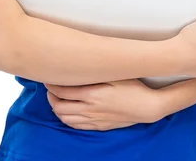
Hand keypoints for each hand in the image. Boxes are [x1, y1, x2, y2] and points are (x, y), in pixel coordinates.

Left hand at [44, 78, 160, 130]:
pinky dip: (66, 119)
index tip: (48, 77)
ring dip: (57, 109)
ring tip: (56, 99)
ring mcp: (94, 120)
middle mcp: (90, 109)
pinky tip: (67, 112)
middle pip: (60, 107)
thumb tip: (79, 68)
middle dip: (51, 97)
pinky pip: (76, 126)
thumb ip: (96, 73)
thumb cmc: (133, 87)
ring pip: (66, 118)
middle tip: (50, 87)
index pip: (63, 91)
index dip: (52, 84)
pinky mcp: (99, 126)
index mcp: (92, 94)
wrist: (146, 107)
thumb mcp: (115, 75)